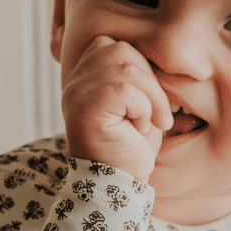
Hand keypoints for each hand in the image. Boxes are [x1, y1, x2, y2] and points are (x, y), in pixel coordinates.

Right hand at [61, 36, 172, 181]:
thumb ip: (136, 77)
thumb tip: (154, 53)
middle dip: (149, 81)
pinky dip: (143, 108)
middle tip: (155, 116)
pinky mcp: (86, 107)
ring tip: (150, 123)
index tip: (148, 103)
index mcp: (84, 78)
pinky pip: (125, 88)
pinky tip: (140, 129)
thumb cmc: (129, 150)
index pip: (111, 44)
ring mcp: (77, 93)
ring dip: (150, 96)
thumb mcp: (137, 106)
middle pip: (121, 50)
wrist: (117, 186)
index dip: (138, 68)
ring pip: (126, 67)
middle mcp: (75, 82)